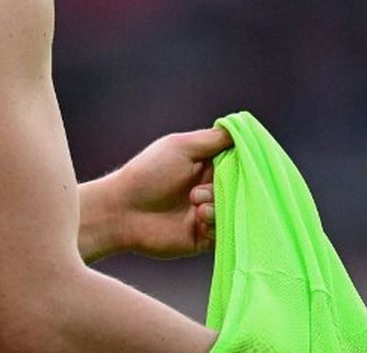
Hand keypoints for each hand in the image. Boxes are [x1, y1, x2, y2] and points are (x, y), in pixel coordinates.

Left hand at [82, 127, 231, 260]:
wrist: (122, 212)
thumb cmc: (148, 174)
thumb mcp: (180, 147)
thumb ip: (213, 139)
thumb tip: (242, 129)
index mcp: (207, 164)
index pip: (239, 162)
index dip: (244, 163)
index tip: (244, 165)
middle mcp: (210, 188)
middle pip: (241, 187)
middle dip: (229, 186)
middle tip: (201, 187)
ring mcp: (207, 213)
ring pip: (234, 210)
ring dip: (217, 205)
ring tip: (195, 203)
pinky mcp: (204, 237)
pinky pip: (225, 232)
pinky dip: (215, 223)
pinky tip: (198, 218)